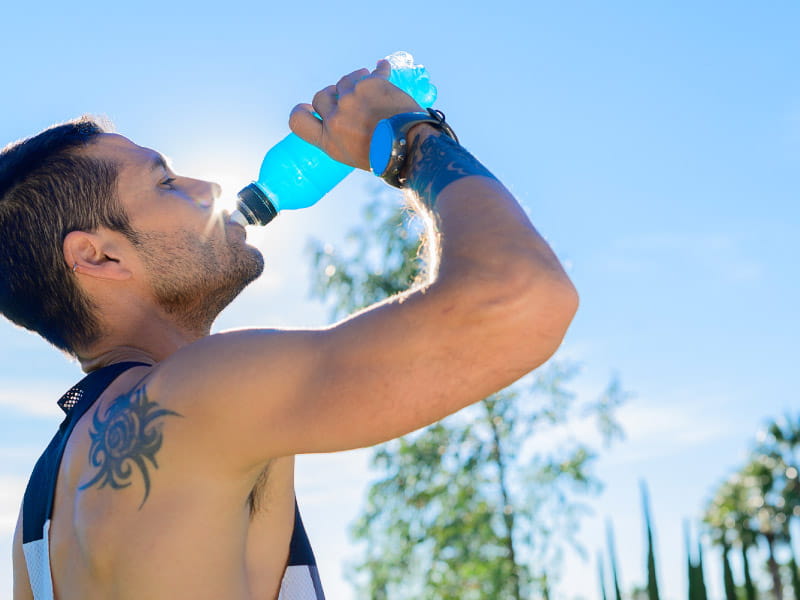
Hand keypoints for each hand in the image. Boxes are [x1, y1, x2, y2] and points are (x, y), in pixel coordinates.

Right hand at [289, 59, 421, 170]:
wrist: (411, 147)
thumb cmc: (385, 155)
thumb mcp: (352, 154)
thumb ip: (338, 135)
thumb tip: (335, 119)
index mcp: (327, 140)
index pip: (297, 119)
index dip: (303, 110)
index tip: (312, 107)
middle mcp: (334, 119)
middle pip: (322, 95)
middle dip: (335, 95)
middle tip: (351, 99)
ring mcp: (351, 99)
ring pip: (346, 80)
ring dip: (357, 81)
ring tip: (373, 90)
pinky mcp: (370, 84)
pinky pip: (374, 71)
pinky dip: (381, 71)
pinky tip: (384, 70)